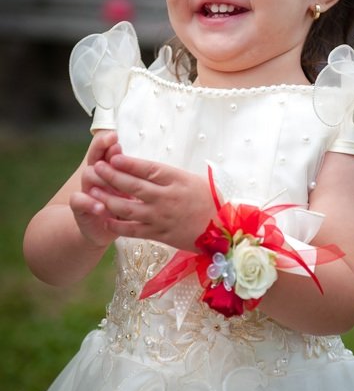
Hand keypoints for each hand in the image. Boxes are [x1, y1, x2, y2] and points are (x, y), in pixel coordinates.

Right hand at [69, 131, 122, 247]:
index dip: (107, 142)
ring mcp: (87, 190)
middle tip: (115, 149)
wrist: (103, 230)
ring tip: (115, 184)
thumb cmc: (123, 206)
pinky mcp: (80, 208)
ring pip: (88, 175)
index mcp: (109, 168)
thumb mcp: (131, 189)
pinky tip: (101, 206)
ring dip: (102, 178)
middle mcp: (96, 176)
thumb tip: (144, 159)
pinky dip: (89, 203)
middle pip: (95, 157)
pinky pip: (78, 200)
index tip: (115, 136)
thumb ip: (133, 173)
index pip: (104, 149)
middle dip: (103, 151)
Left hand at [90, 154, 215, 249]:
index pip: (148, 168)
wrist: (223, 230)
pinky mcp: (159, 234)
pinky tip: (104, 218)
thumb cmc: (210, 199)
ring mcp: (161, 217)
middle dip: (111, 176)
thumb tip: (145, 167)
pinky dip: (116, 225)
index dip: (128, 163)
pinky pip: (132, 230)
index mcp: (176, 180)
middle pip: (133, 186)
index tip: (112, 157)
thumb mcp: (192, 179)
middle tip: (96, 169)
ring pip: (127, 208)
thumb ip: (169, 174)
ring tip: (93, 191)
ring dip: (108, 199)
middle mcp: (166, 197)